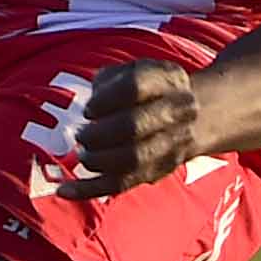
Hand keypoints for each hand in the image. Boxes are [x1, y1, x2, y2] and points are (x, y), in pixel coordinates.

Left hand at [55, 60, 204, 199]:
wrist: (196, 116)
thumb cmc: (148, 90)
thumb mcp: (131, 70)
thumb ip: (108, 81)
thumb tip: (91, 110)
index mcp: (167, 79)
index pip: (134, 87)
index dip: (105, 99)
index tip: (88, 109)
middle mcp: (177, 111)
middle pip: (134, 126)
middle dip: (98, 134)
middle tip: (80, 135)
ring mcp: (173, 144)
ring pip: (132, 160)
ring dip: (97, 160)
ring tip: (83, 154)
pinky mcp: (159, 171)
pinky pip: (123, 184)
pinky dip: (90, 189)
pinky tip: (64, 190)